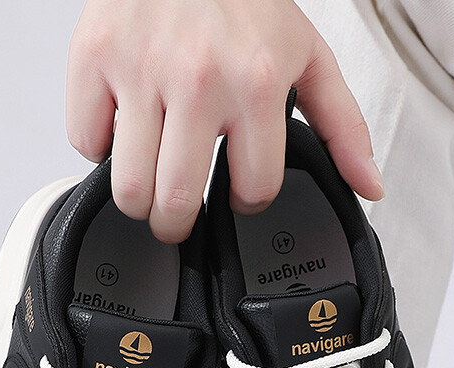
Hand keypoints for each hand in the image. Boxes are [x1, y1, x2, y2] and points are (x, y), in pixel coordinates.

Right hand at [67, 0, 383, 242]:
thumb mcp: (308, 56)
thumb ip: (342, 126)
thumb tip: (368, 186)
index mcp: (257, 83)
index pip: (252, 190)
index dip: (246, 197)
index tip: (239, 187)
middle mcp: (198, 79)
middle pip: (177, 202)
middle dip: (179, 223)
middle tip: (181, 212)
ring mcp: (141, 69)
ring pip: (128, 188)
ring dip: (139, 200)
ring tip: (150, 183)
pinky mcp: (95, 56)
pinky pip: (85, 141)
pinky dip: (98, 146)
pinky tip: (123, 131)